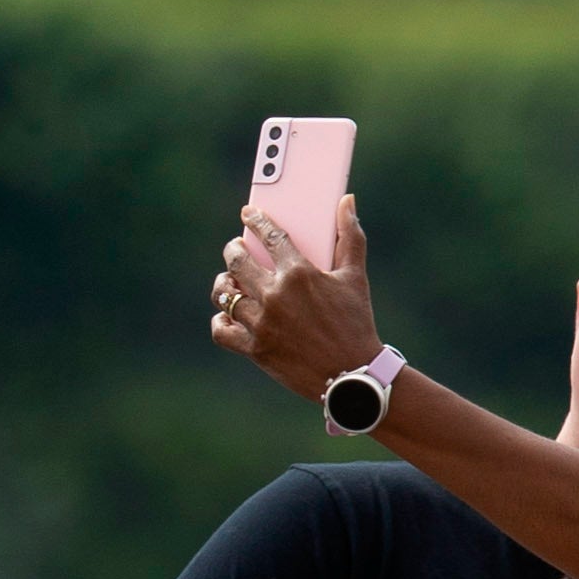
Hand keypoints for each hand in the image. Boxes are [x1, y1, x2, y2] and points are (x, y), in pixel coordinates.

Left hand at [212, 190, 386, 400]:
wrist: (355, 377)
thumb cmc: (357, 324)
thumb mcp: (356, 279)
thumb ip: (351, 237)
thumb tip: (346, 201)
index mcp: (300, 273)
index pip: (270, 235)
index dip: (256, 220)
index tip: (249, 214)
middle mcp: (275, 295)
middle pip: (237, 260)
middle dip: (234, 249)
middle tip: (237, 249)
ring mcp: (261, 322)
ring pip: (224, 292)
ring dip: (225, 283)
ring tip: (231, 281)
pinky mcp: (254, 348)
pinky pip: (221, 329)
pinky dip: (222, 320)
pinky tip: (231, 315)